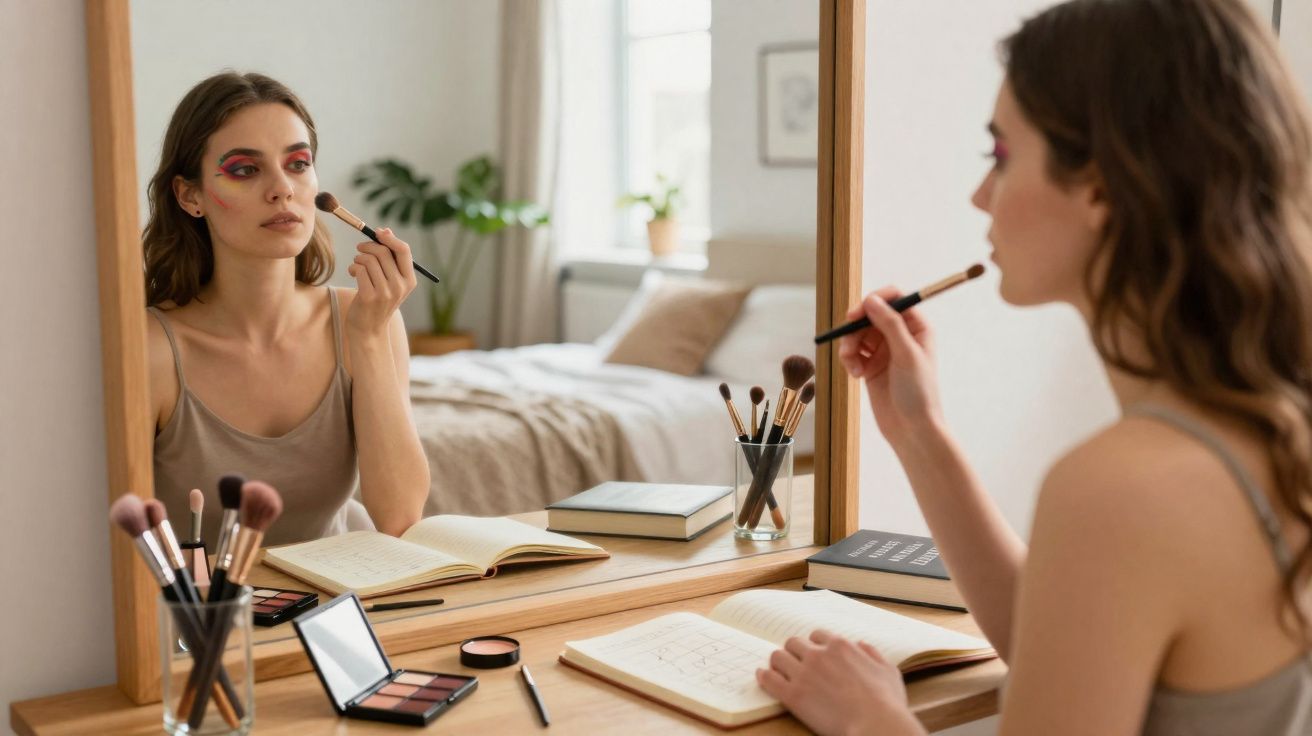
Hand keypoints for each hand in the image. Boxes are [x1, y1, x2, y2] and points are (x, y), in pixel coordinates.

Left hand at [345, 228, 416, 337]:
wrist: (369, 329)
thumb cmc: (378, 301)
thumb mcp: (391, 280)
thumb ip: (391, 257)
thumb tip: (386, 230)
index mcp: (410, 281)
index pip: (404, 250)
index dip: (390, 238)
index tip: (378, 232)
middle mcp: (400, 286)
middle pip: (383, 252)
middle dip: (368, 246)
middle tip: (360, 248)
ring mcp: (385, 293)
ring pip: (368, 260)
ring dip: (358, 258)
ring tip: (356, 265)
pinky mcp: (369, 297)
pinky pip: (359, 269)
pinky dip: (353, 267)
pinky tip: (352, 273)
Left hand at [757, 630, 925, 735]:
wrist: (876, 725)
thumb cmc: (887, 703)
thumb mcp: (888, 671)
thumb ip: (872, 654)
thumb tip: (862, 645)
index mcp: (840, 646)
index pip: (817, 636)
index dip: (814, 645)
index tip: (813, 653)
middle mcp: (819, 655)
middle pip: (794, 643)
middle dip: (794, 652)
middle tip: (794, 662)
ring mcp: (804, 674)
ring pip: (778, 657)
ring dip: (778, 662)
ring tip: (778, 669)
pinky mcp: (793, 695)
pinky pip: (769, 678)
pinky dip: (764, 676)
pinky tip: (763, 676)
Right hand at [837, 287, 943, 448]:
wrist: (912, 430)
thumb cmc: (919, 393)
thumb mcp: (906, 355)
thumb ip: (890, 325)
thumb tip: (871, 300)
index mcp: (917, 328)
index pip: (894, 299)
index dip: (874, 301)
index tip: (858, 313)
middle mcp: (901, 335)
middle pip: (870, 315)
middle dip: (856, 327)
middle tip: (847, 339)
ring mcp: (885, 351)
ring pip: (858, 334)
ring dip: (849, 346)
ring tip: (852, 366)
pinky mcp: (871, 366)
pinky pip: (853, 352)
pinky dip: (849, 360)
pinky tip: (855, 375)